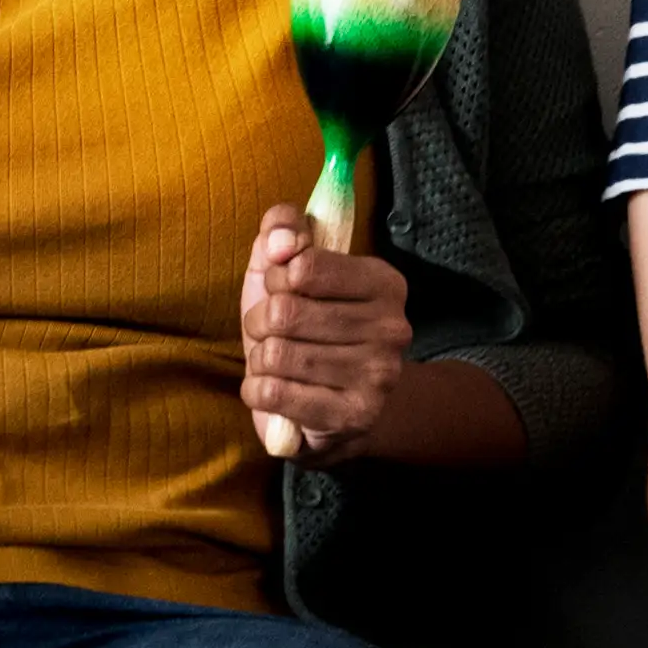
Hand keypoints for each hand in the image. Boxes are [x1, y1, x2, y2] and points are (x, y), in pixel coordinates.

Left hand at [240, 209, 418, 453]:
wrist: (342, 405)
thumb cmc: (308, 328)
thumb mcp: (290, 269)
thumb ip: (282, 230)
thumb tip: (281, 240)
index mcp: (384, 282)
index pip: (304, 266)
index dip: (276, 278)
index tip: (283, 290)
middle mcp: (391, 328)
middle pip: (285, 312)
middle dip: (260, 321)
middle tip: (273, 332)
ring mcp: (377, 376)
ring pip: (276, 354)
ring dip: (259, 359)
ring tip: (276, 363)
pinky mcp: (352, 417)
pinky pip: (273, 393)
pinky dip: (256, 391)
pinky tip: (271, 390)